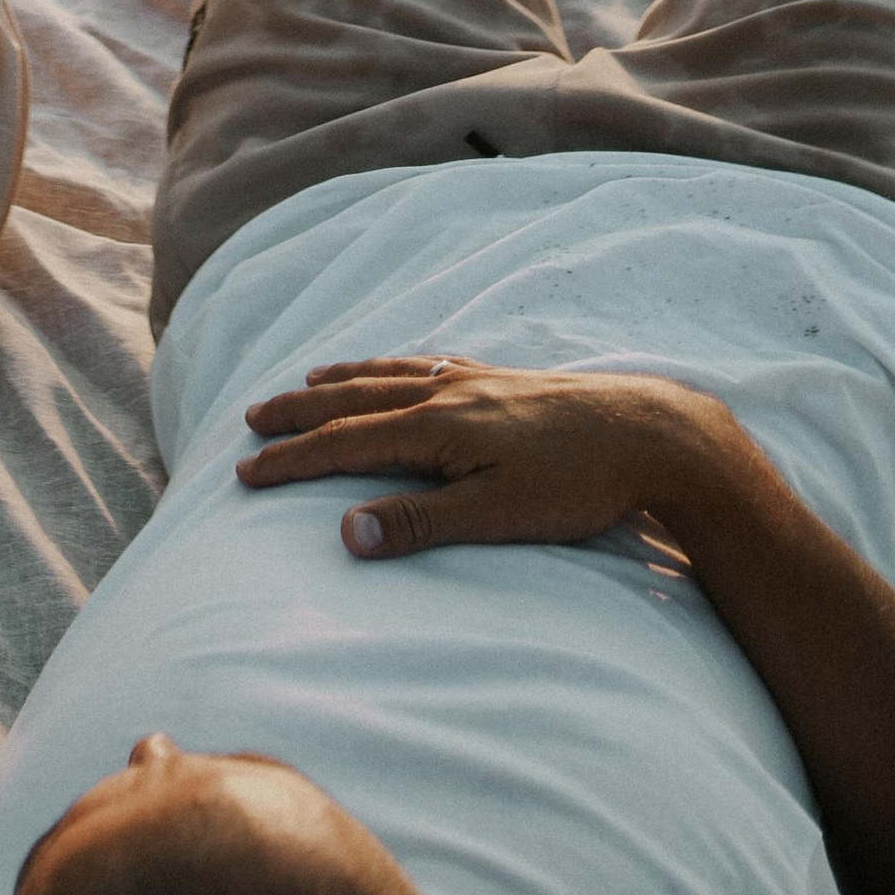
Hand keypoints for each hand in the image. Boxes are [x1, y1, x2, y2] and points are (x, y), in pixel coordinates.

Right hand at [237, 354, 733, 558]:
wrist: (649, 432)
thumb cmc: (574, 485)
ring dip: (341, 381)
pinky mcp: (504, 378)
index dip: (291, 459)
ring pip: (389, 373)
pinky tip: (403, 368)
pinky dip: (395, 365)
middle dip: (299, 411)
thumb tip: (343, 532)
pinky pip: (428, 362)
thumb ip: (418, 523)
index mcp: (434, 427)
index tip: (245, 470)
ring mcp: (474, 379)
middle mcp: (444, 391)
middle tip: (251, 418)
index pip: (343, 444)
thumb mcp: (495, 517)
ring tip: (307, 383)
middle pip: (354, 398)